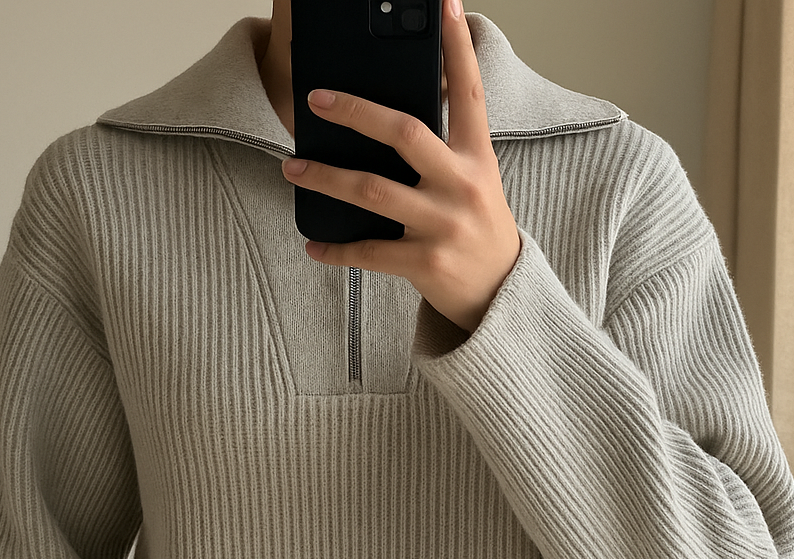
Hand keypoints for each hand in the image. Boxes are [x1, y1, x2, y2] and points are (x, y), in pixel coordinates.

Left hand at [281, 0, 520, 339]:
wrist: (500, 294)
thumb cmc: (478, 228)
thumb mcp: (475, 180)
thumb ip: (442, 150)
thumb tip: (386, 119)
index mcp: (477, 157)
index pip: (467, 91)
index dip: (456, 45)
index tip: (442, 2)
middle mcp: (462, 186)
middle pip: (405, 133)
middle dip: (356, 111)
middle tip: (317, 98)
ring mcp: (443, 225)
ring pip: (372, 191)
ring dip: (325, 177)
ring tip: (293, 167)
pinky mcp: (425, 263)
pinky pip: (368, 252)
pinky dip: (335, 249)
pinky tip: (313, 244)